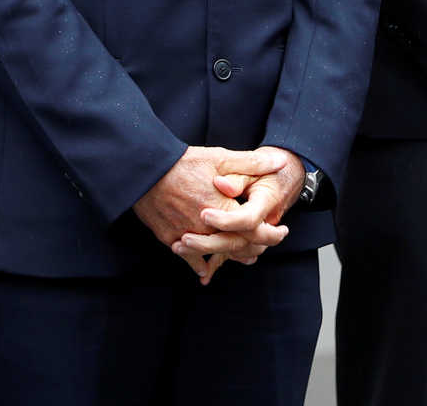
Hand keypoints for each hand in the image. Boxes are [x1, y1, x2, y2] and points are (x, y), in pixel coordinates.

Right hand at [133, 146, 286, 283]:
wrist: (145, 170)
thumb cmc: (184, 162)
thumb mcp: (220, 158)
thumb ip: (251, 164)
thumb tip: (279, 163)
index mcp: (223, 207)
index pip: (255, 230)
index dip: (271, 234)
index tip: (281, 231)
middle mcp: (208, 227)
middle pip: (238, 246)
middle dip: (255, 247)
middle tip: (265, 245)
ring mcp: (188, 235)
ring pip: (217, 254)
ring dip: (233, 256)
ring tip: (246, 255)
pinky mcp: (171, 239)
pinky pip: (189, 259)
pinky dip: (200, 265)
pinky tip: (206, 269)